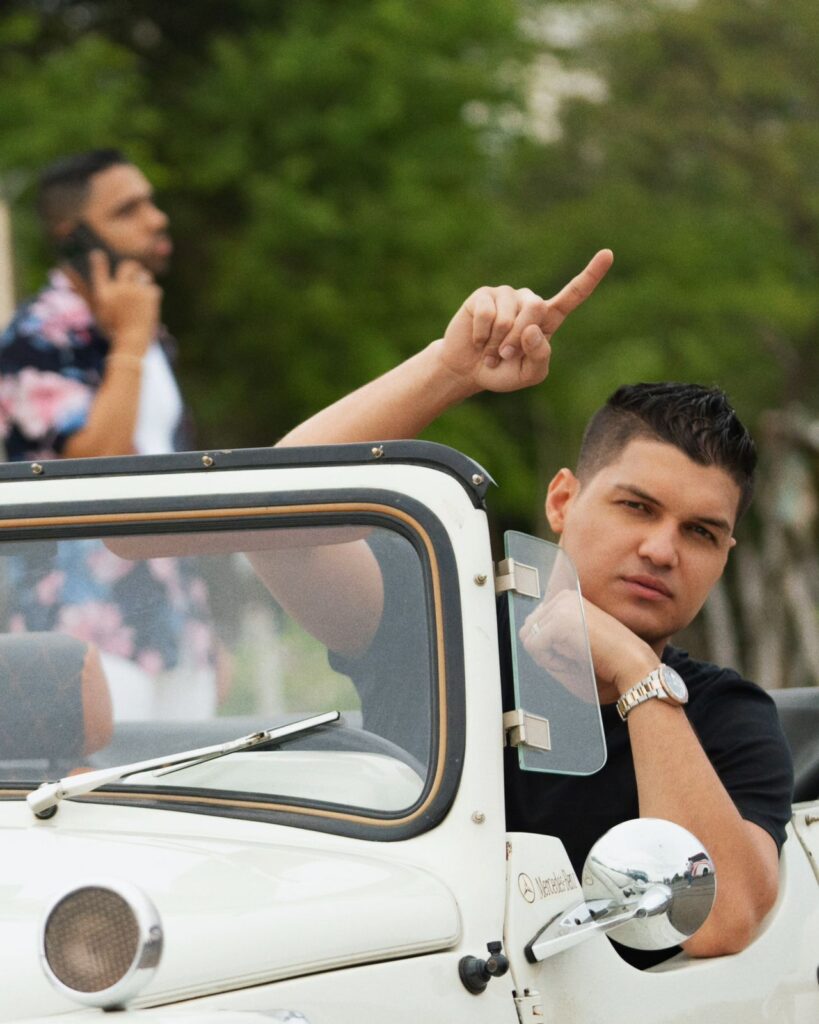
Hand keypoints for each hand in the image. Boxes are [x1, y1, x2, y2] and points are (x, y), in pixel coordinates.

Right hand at [88, 250, 160, 354]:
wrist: (131, 342)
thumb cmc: (116, 332)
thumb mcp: (103, 316)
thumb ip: (104, 299)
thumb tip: (104, 286)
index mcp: (103, 294)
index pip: (99, 270)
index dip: (98, 261)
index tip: (98, 254)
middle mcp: (118, 288)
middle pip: (128, 266)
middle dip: (133, 266)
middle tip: (136, 269)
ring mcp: (134, 290)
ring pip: (144, 275)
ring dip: (146, 280)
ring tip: (144, 291)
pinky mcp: (148, 295)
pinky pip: (154, 289)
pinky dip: (153, 296)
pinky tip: (150, 306)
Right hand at [435, 249, 612, 395]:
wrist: (467, 370)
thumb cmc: (503, 371)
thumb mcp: (530, 373)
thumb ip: (540, 355)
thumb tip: (532, 328)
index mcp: (548, 319)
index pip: (574, 295)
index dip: (591, 275)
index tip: (607, 254)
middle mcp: (530, 302)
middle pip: (537, 309)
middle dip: (519, 339)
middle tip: (506, 355)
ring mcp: (506, 295)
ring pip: (509, 318)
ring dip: (497, 343)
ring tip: (490, 351)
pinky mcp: (483, 295)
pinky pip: (487, 315)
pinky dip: (481, 337)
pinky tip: (477, 341)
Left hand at [521, 591, 656, 703]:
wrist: (631, 662)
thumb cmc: (607, 659)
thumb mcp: (572, 641)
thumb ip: (549, 633)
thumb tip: (524, 632)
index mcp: (567, 599)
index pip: (536, 623)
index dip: (550, 646)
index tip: (575, 650)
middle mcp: (563, 596)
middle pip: (528, 629)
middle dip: (546, 650)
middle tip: (575, 656)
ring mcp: (561, 605)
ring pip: (529, 637)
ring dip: (549, 656)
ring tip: (576, 657)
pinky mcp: (559, 619)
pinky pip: (534, 646)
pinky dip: (550, 661)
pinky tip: (574, 659)